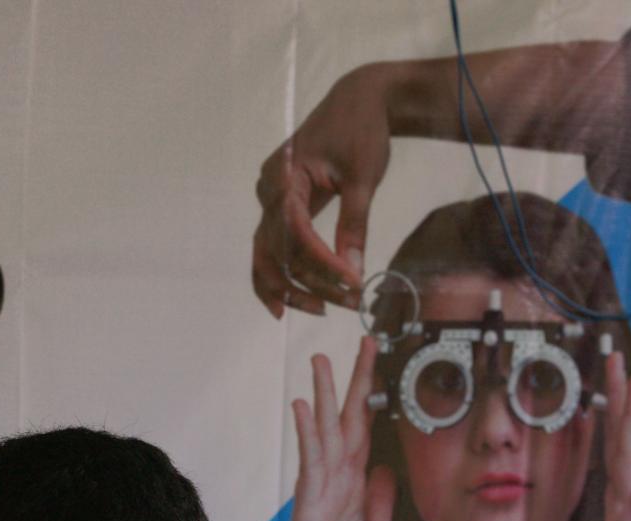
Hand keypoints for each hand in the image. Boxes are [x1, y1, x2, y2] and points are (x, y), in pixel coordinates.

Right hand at [251, 66, 392, 317]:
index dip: (323, 264)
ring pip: (267, 255)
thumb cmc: (361, 131)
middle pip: (275, 250)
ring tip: (321, 309)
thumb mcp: (363, 177)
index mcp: (284, 176)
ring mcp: (269, 199)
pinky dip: (278, 274)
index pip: (297, 233)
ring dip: (291, 286)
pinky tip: (286, 303)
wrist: (357, 101)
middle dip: (307, 283)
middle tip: (342, 305)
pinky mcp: (279, 206)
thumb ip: (354, 224)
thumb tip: (354, 272)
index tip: (353, 284)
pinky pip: (271, 246)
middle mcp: (268, 190)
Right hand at [270, 340, 395, 520]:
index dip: (374, 399)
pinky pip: (310, 468)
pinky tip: (306, 407)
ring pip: (325, 436)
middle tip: (365, 341)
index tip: (381, 364)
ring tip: (321, 358)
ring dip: (324, 396)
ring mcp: (318, 496)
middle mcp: (335, 486)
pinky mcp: (307, 512)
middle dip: (355, 382)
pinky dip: (309, 436)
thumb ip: (380, 504)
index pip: (365, 434)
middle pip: (347, 423)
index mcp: (353, 490)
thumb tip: (386, 470)